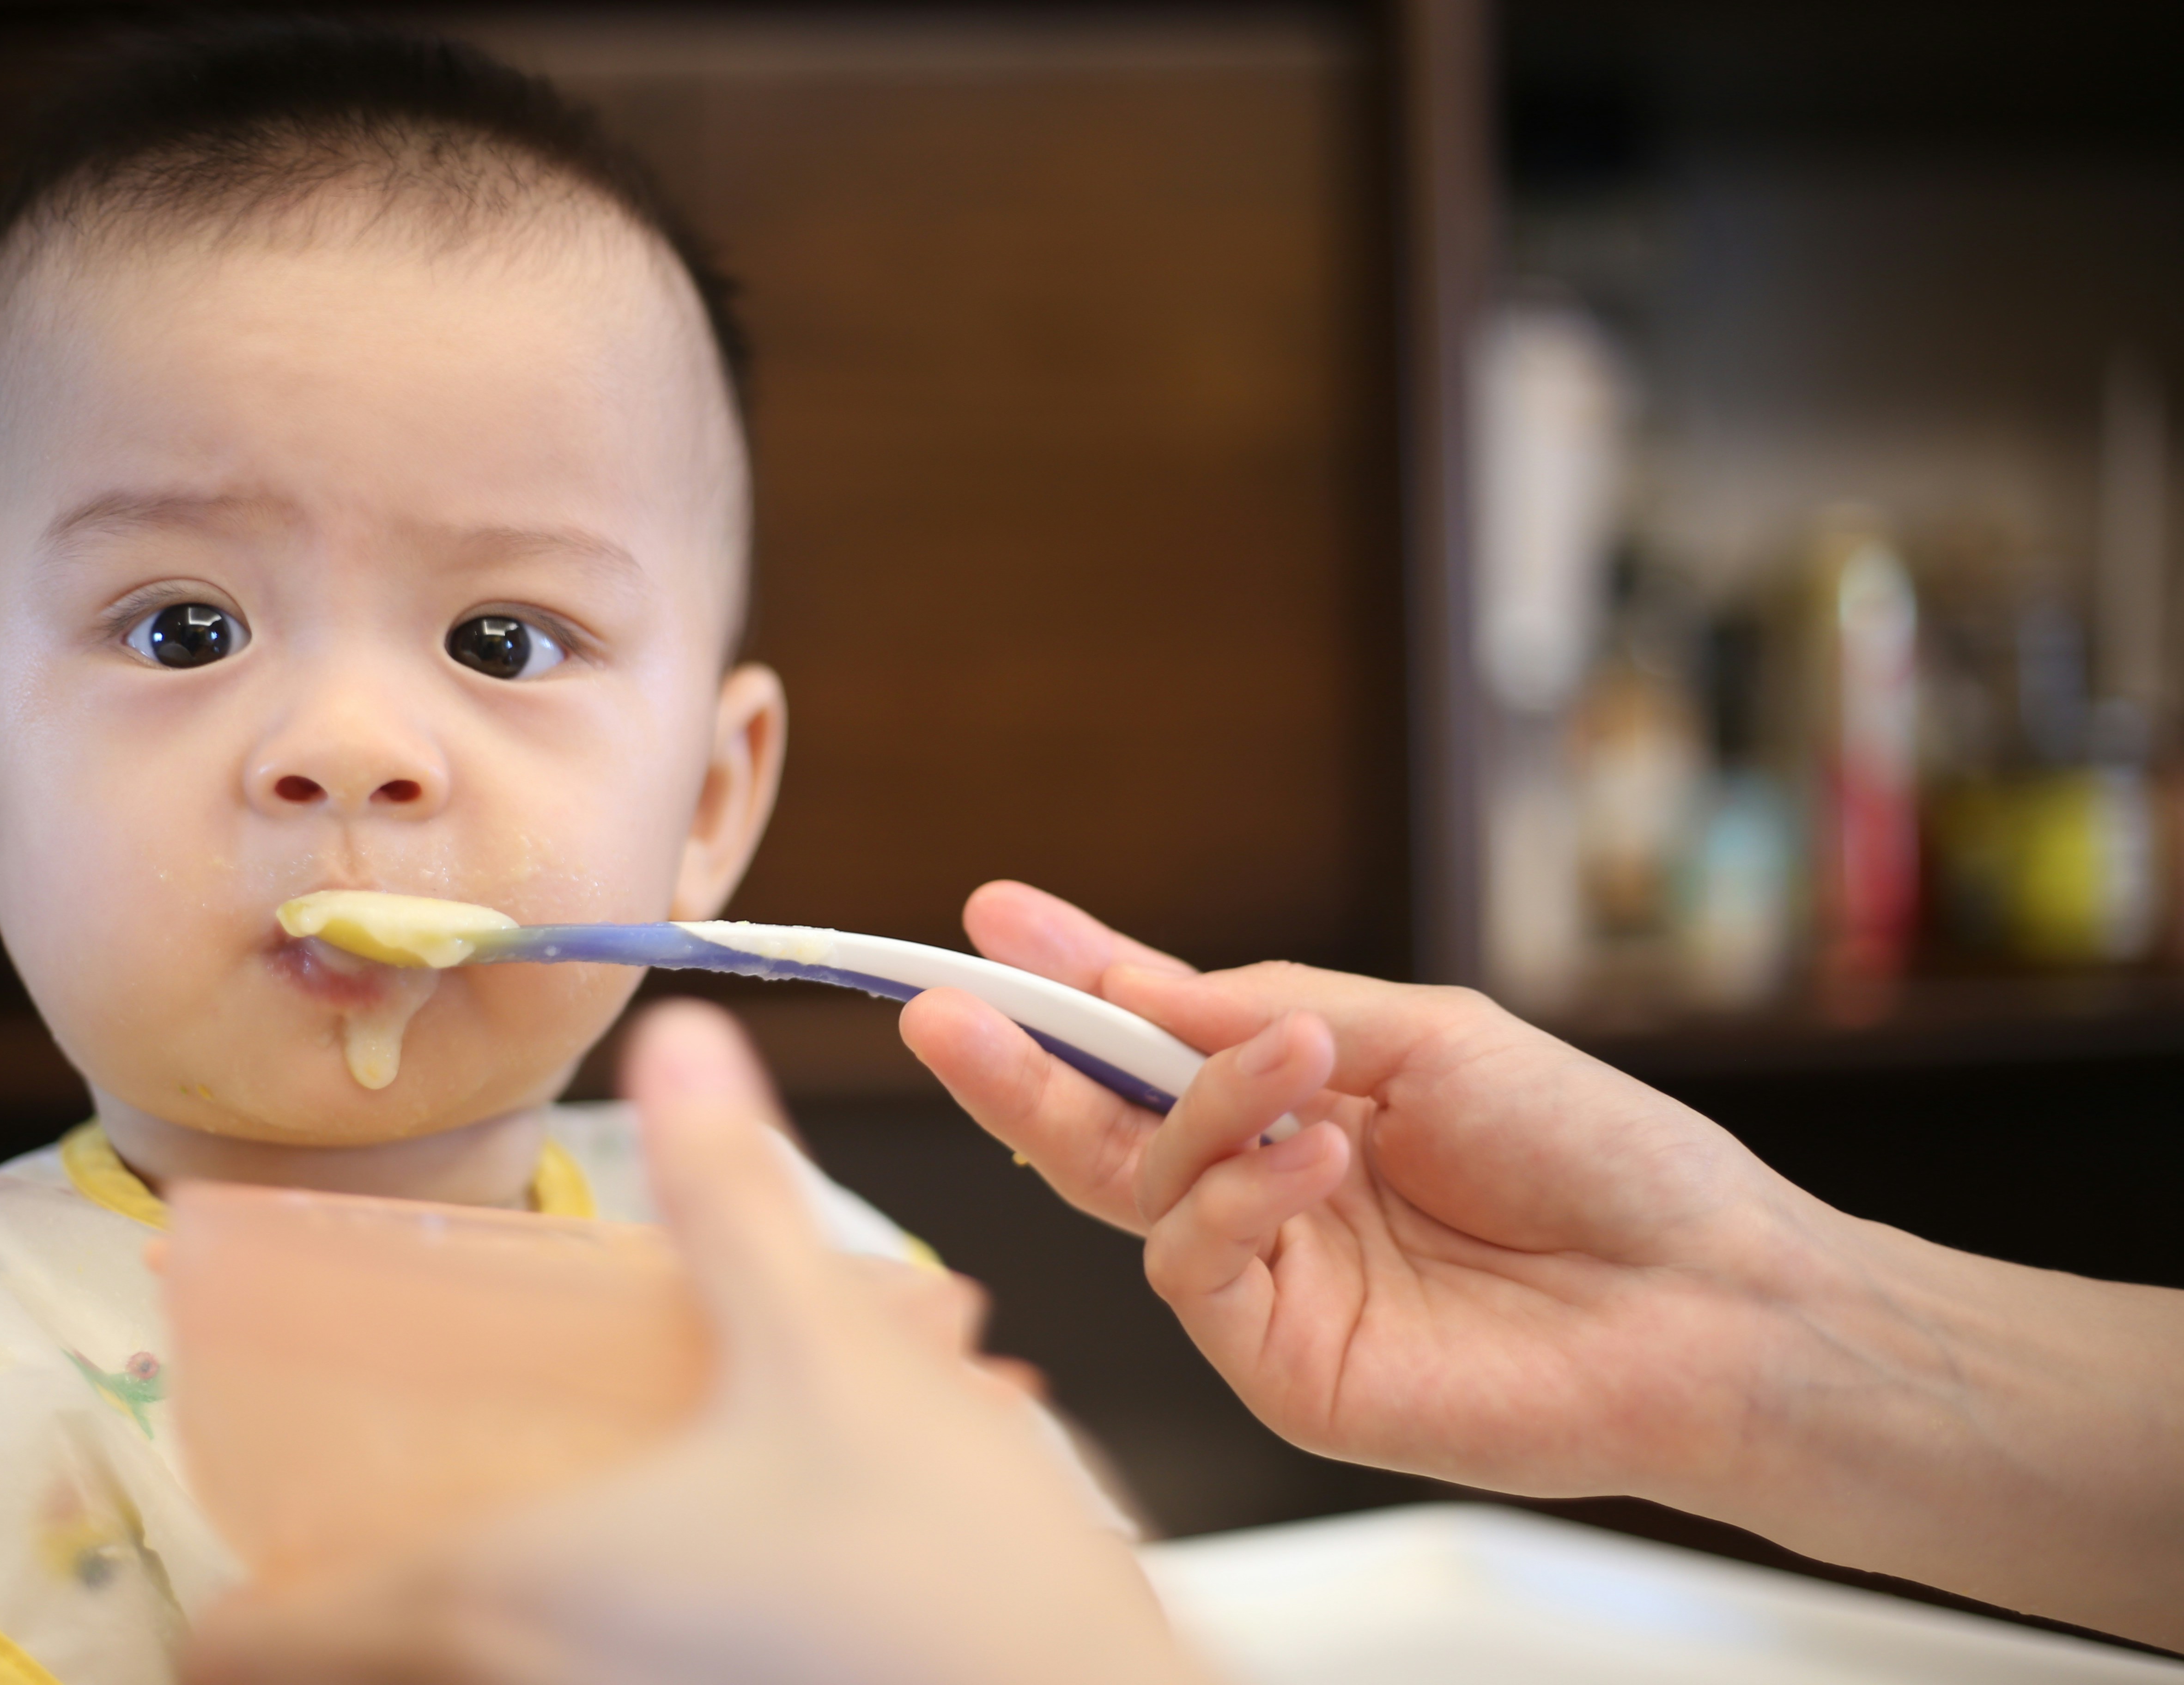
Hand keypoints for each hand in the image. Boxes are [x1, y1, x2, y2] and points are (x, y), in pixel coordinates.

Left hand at [185, 999, 1204, 1684]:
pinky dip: (601, 1647)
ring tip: (562, 1543)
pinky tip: (700, 1587)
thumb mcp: (825, 1343)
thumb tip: (684, 1045)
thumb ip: (733, 1194)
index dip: (232, 1607)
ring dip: (491, 1630)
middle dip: (365, 1618)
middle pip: (366, 1678)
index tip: (241, 1565)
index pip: (265, 1641)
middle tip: (400, 1537)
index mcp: (518, 1588)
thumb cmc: (943, 1563)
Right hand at [902, 880, 1834, 1500]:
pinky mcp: (1282, 1366)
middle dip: (1019, 1064)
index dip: (1071, 986)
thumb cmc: (1595, 1155)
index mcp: (1304, 1108)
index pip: (1154, 1048)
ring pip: (1144, 1191)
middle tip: (945, 1007)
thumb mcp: (1426, 1036)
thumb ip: (1270, 1014)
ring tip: (1292, 1068)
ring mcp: (1270, 1286)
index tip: (994, 922)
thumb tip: (1137, 985)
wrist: (1704, 1296)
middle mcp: (1269, 1196)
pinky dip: (1234, 1199)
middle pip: (1101, 1132)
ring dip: (1196, 1112)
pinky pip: (1192, 1270)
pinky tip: (1314, 1160)